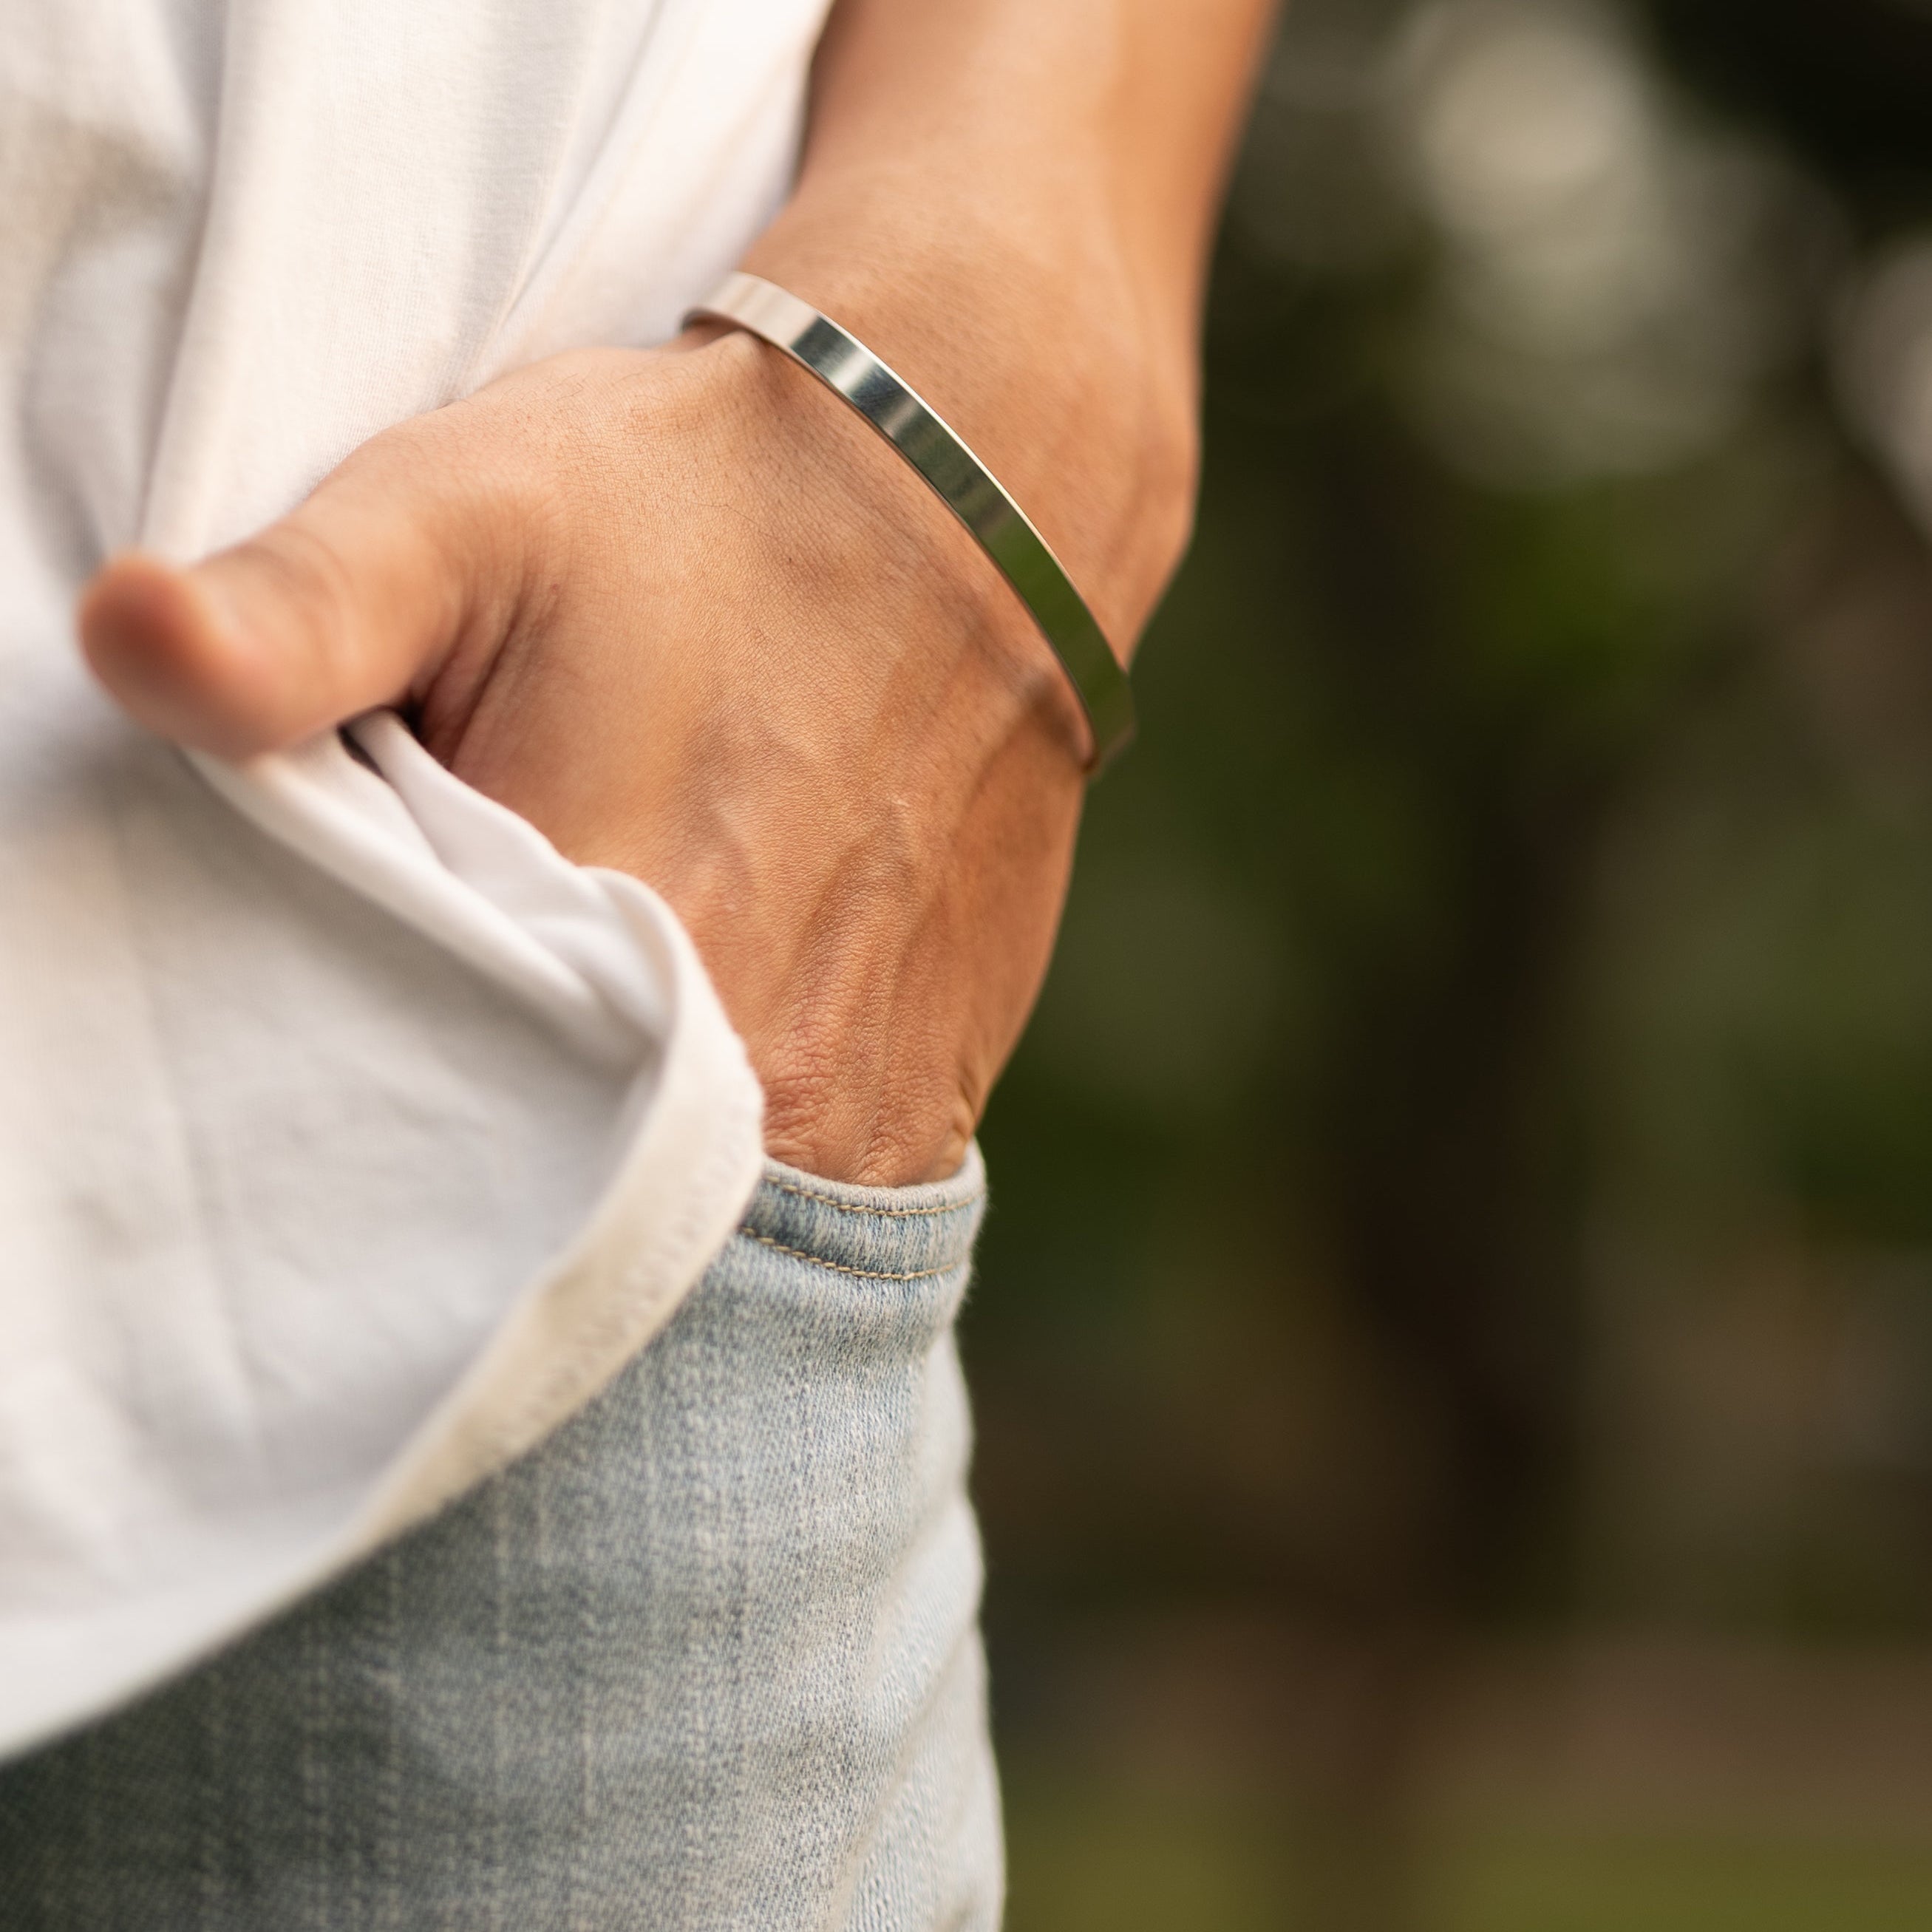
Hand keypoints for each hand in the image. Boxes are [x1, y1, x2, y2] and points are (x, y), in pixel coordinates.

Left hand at [74, 0, 1270, 1184]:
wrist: (971, 503)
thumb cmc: (697, 502)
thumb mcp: (466, 510)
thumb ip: (297, 610)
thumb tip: (123, 643)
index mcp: (600, 937)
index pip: (395, 1124)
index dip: (328, 1088)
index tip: (319, 1024)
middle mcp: (744, 1066)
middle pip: (528, 1195)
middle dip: (454, 1148)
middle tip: (430, 1033)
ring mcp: (848, 1110)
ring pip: (656, 1229)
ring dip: (582, 1173)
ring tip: (553, 1051)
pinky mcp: (920, 1105)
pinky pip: (773, 1208)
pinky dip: (704, 1175)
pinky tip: (674, 1064)